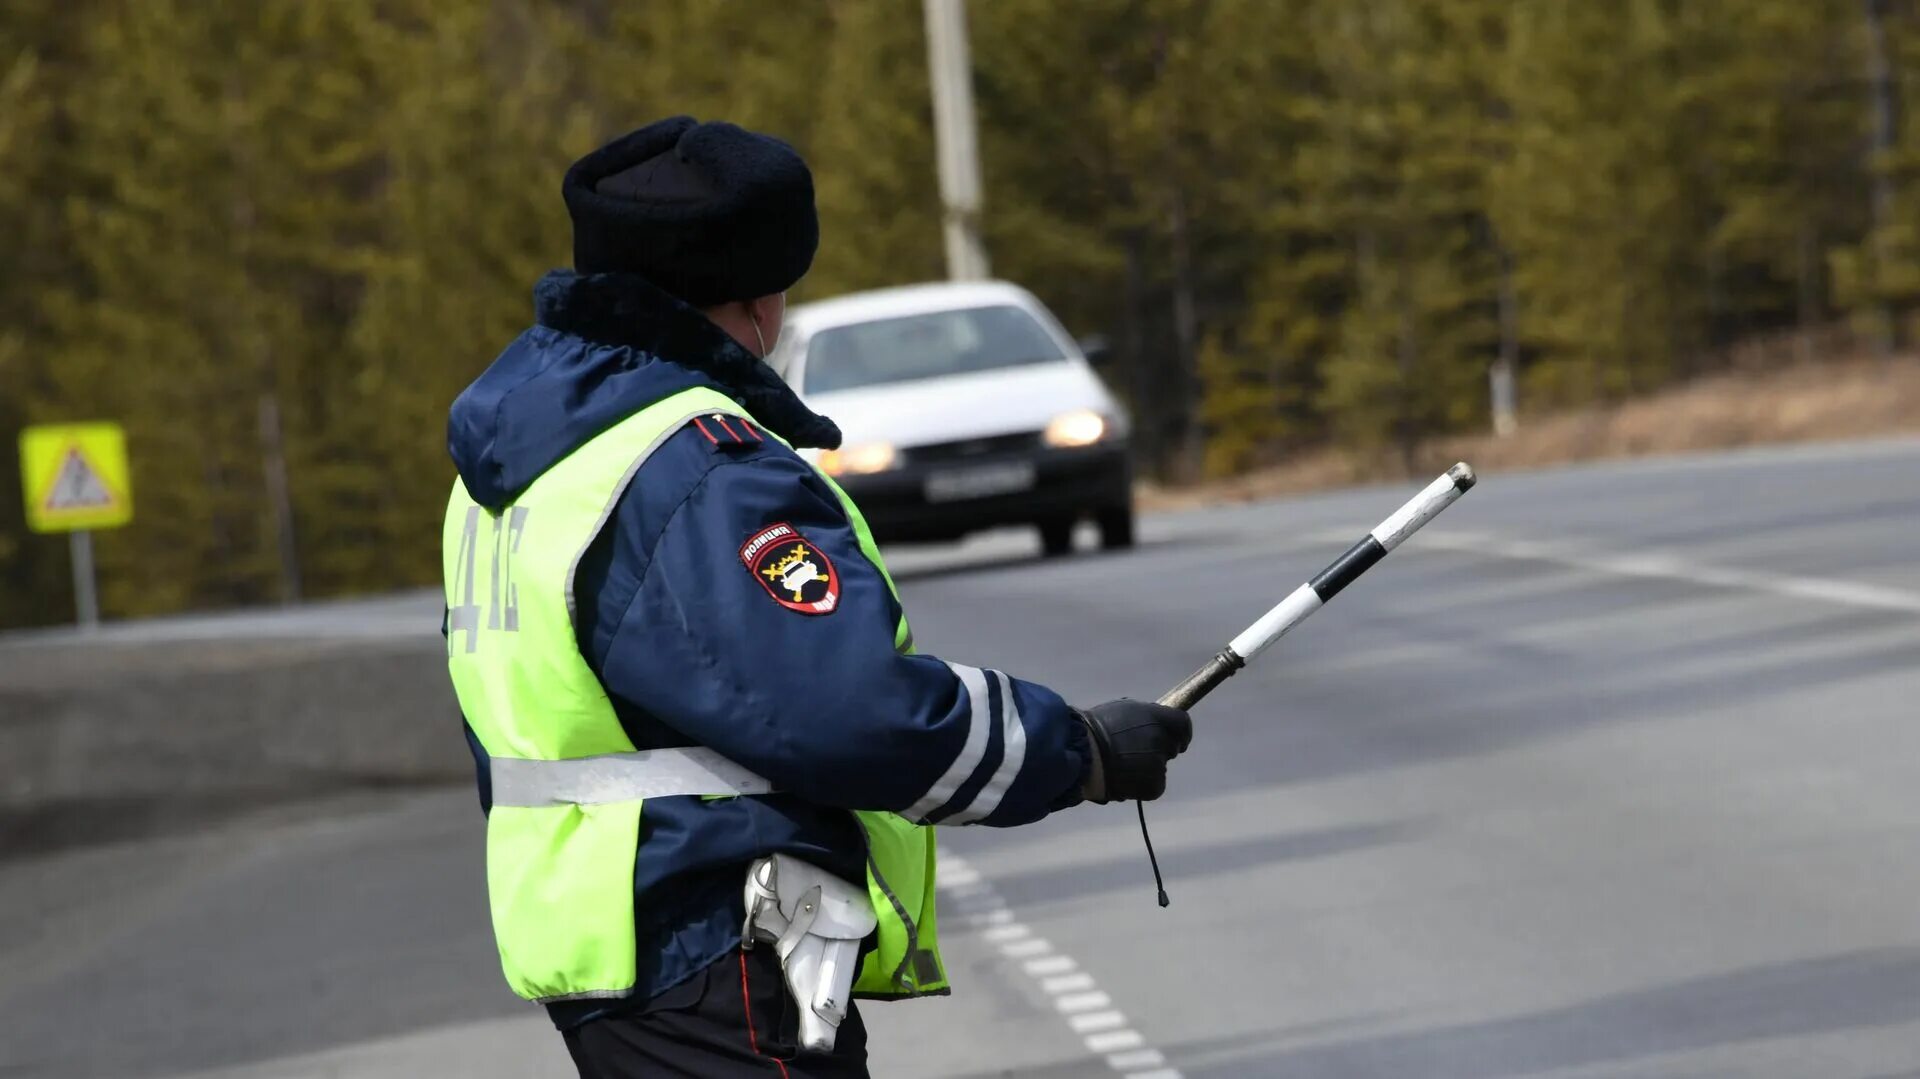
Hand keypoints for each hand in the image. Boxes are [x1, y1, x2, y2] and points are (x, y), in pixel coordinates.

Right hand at [1077, 699, 1192, 803]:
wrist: (1082, 755)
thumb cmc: (1096, 728)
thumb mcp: (1123, 709)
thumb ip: (1147, 715)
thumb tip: (1157, 723)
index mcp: (1155, 717)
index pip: (1184, 724)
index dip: (1181, 733)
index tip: (1176, 739)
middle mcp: (1161, 739)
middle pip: (1172, 746)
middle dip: (1160, 749)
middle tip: (1136, 751)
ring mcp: (1158, 764)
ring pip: (1160, 766)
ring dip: (1148, 767)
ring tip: (1123, 766)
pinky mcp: (1154, 785)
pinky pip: (1155, 784)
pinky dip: (1143, 784)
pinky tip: (1125, 779)